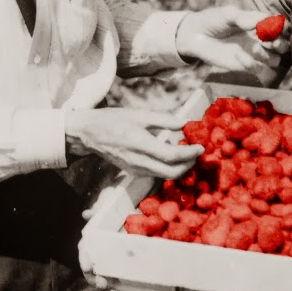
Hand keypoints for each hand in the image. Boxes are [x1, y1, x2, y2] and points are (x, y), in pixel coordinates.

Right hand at [65, 108, 202, 177]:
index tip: (201, 146)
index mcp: (140, 143)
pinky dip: (170, 167)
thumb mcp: (140, 115)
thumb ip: (164, 120)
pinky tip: (173, 155)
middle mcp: (139, 161)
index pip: (171, 155)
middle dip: (189, 164)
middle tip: (197, 152)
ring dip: (181, 167)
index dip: (189, 153)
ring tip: (189, 152)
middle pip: (172, 172)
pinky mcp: (135, 172)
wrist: (91, 134)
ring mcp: (136, 169)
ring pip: (166, 176)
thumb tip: (185, 123)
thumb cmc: (115, 120)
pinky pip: (157, 174)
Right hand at [79, 186, 126, 290]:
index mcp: (94, 237)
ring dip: (110, 289)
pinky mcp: (128, 261)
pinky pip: (123, 277)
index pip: (85, 250)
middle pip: (94, 269)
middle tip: (103, 284)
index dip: (85, 259)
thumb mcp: (109, 198)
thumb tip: (87, 214)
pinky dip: (124, 287)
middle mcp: (102, 250)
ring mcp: (114, 257)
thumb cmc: (118, 198)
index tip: (88, 266)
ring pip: (107, 277)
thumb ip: (100, 205)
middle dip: (96, 279)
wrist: (138, 197)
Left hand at [175, 6, 289, 84]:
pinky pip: (257, 69)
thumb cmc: (214, 20)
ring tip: (255, 48)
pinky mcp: (244, 65)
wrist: (196, 35)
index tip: (279, 28)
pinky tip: (238, 56)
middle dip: (281, 45)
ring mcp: (253, 53)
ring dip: (268, 56)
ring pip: (274, 60)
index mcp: (259, 23)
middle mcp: (260, 39)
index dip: (284, 28)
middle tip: (272, 43)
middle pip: (282, 45)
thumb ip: (244, 17)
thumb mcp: (228, 14)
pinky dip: (251, 64)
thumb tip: (261, 21)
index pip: (280, 27)